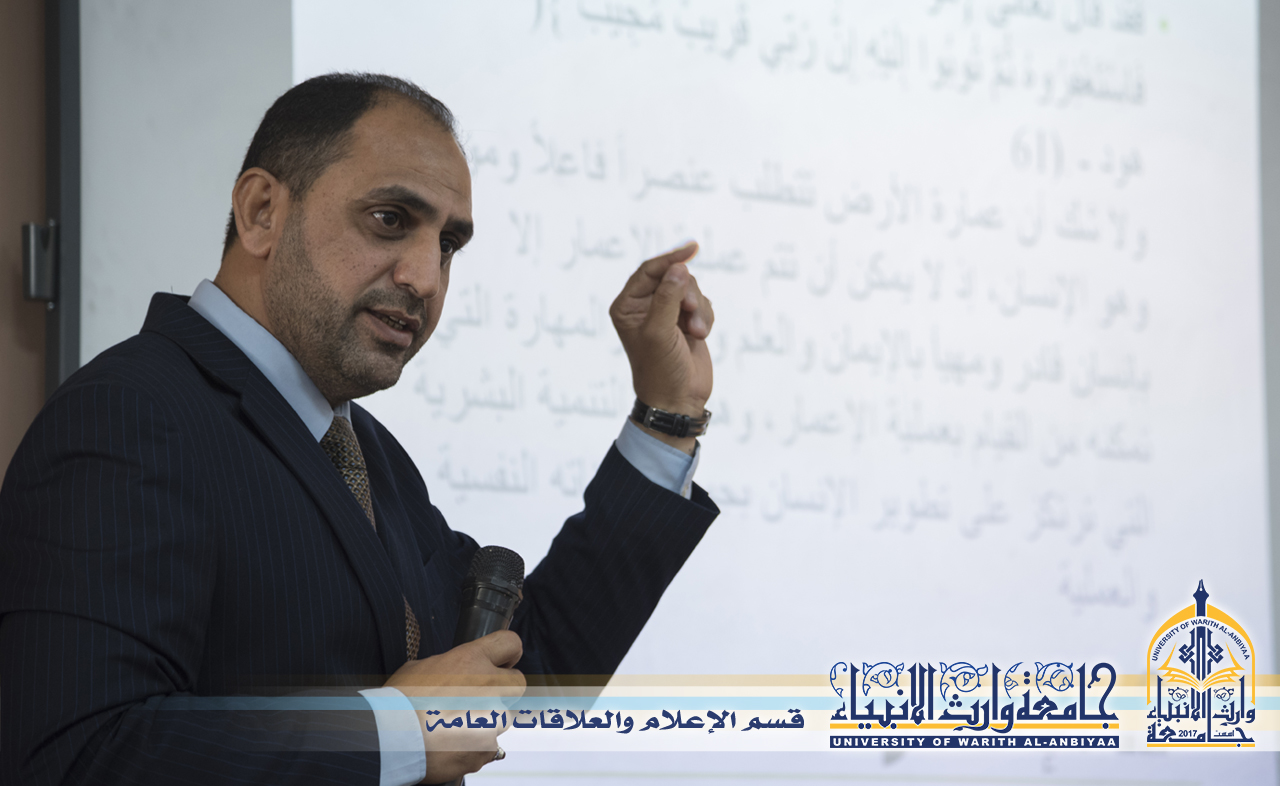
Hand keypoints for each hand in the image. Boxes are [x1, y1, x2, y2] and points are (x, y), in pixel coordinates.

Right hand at [383, 630, 524, 782]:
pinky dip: (475, 746)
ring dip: (485, 721)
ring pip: (501, 718)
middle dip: (503, 689)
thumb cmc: (399, 703)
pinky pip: (489, 745)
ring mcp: (492, 719)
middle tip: (480, 698)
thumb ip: (447, 666)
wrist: (392, 739)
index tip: (503, 661)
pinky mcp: (488, 747)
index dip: (508, 653)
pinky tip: (452, 745)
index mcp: (471, 660)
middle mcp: (488, 686)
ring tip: (454, 728)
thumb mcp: (420, 668)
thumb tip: (454, 671)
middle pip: (517, 683)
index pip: (510, 643)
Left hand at [609, 242, 714, 453]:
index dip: (670, 259)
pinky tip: (700, 335)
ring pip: (691, 289)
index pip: (649, 271)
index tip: (692, 248)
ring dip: (699, 310)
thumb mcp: (659, 331)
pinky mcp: (687, 321)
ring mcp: (667, 313)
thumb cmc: (660, 370)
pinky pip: (703, 303)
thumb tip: (679, 267)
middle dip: (687, 294)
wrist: (678, 400)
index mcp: (628, 306)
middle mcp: (645, 306)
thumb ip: (668, 297)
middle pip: (674, 276)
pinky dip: (706, 317)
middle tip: (690, 314)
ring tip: (697, 333)